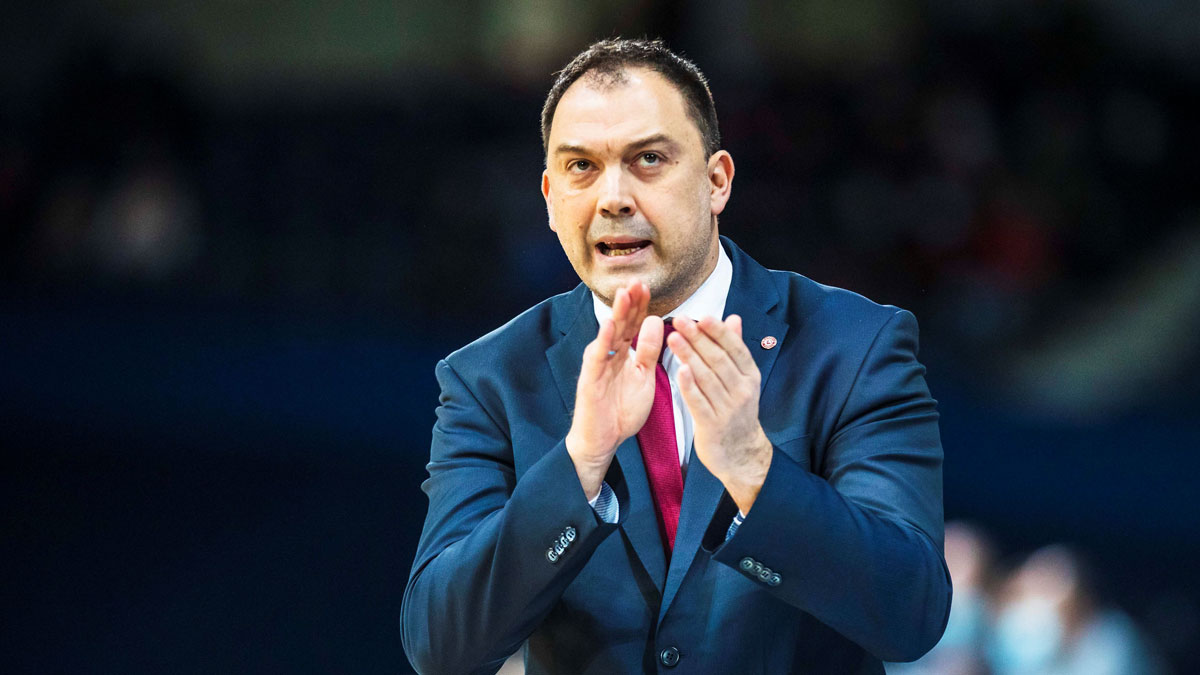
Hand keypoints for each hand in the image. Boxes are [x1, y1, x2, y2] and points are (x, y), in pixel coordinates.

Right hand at [566, 281, 665, 499]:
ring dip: (615, 315)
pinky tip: (608, 327)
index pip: (633, 323)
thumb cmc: (622, 410)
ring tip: (623, 295)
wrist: (603, 440)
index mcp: (624, 352)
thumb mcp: (644, 377)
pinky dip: (602, 342)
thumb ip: (649, 350)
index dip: (640, 305)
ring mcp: (598, 365)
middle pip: (620, 323)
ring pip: (608, 335)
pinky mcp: (590, 379)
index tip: (648, 286)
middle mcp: (610, 354)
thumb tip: (656, 321)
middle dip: (629, 302)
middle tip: (638, 281)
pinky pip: (597, 358)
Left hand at [668, 315, 772, 513]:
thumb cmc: (736, 411)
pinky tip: (679, 370)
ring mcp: (728, 408)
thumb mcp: (742, 379)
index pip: (734, 348)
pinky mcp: (712, 425)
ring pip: (707, 377)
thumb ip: (735, 348)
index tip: (701, 316)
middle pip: (718, 360)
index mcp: (749, 376)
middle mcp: (741, 390)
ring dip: (689, 356)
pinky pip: (699, 402)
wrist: (740, 453)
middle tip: (679, 321)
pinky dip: (690, 386)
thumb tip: (733, 318)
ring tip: (673, 338)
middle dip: (698, 338)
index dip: (718, 331)